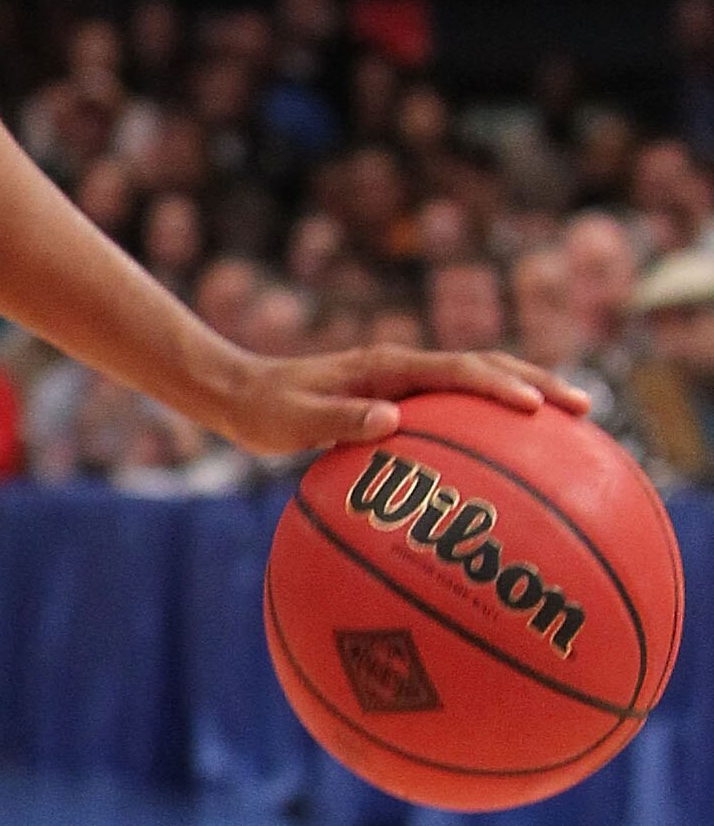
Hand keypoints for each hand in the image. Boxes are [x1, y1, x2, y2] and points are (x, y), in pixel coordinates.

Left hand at [208, 341, 594, 465]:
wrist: (242, 394)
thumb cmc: (265, 412)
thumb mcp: (293, 420)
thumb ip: (338, 418)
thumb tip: (390, 421)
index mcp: (386, 366)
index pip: (457, 370)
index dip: (498, 388)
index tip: (535, 409)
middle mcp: (404, 367)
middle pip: (485, 367)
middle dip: (535, 384)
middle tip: (583, 410)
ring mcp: (406, 381)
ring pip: (479, 382)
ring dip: (524, 395)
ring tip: (574, 425)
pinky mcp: (402, 398)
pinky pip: (458, 407)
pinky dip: (491, 421)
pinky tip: (513, 459)